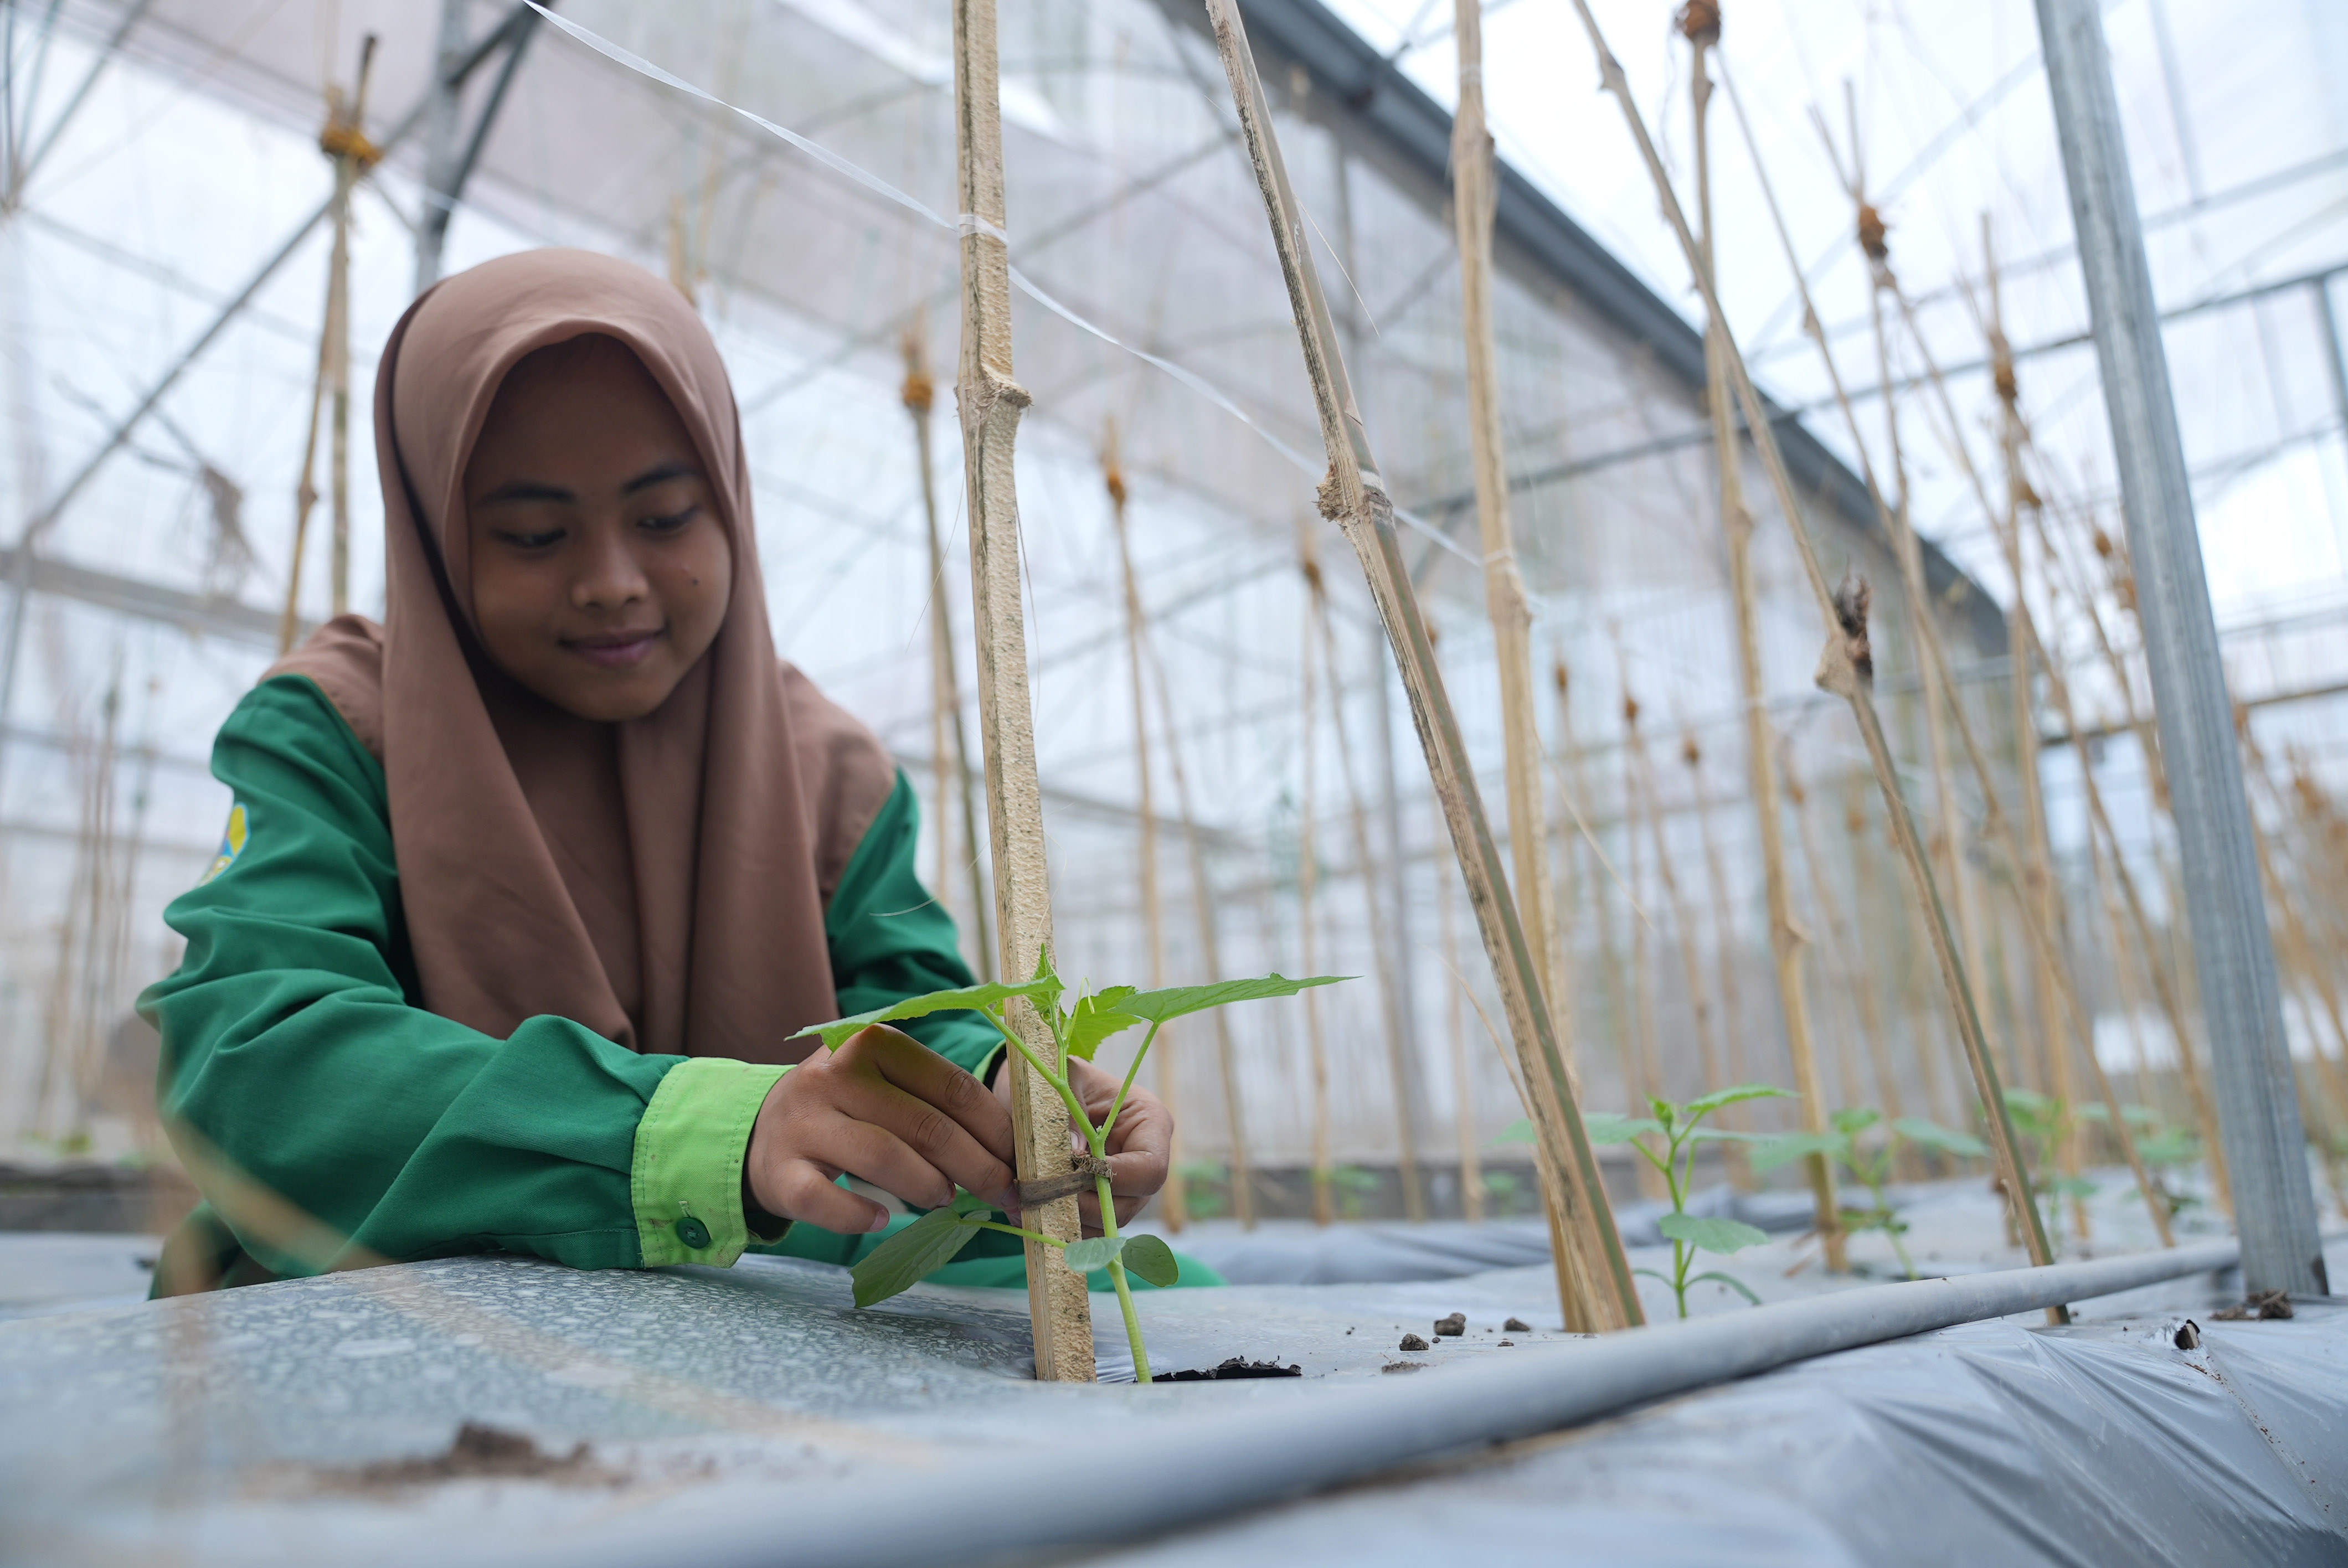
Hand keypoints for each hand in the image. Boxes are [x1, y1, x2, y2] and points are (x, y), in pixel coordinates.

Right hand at [744, 1025, 1017, 1233]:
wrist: (764, 1130)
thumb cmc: (851, 1109)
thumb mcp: (892, 1087)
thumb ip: (944, 1106)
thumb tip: (1016, 1151)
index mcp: (876, 1043)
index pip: (954, 1088)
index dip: (998, 1131)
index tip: (1024, 1164)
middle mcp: (835, 1074)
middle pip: (928, 1126)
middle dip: (979, 1168)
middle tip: (1003, 1195)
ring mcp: (804, 1122)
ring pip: (885, 1158)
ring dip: (929, 1187)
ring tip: (944, 1198)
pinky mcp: (780, 1170)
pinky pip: (827, 1200)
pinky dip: (861, 1216)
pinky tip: (882, 1218)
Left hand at [994, 1056, 1171, 1236]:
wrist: (1037, 1093)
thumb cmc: (1057, 1079)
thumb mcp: (1063, 1082)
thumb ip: (1069, 1115)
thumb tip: (1075, 1157)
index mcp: (1149, 1123)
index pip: (1150, 1167)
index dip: (1116, 1178)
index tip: (1075, 1169)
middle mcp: (1143, 1160)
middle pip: (1130, 1203)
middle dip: (1085, 1203)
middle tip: (1045, 1191)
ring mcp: (1124, 1187)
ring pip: (1107, 1223)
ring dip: (1070, 1218)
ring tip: (1033, 1198)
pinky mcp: (1100, 1204)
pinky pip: (1088, 1232)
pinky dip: (1062, 1227)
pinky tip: (1034, 1210)